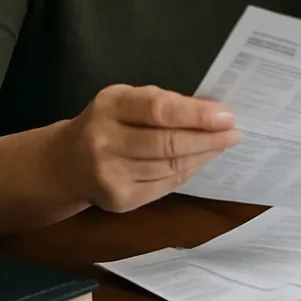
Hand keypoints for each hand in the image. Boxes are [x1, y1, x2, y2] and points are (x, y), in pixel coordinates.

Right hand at [55, 84, 241, 212]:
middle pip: (167, 143)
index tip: (227, 116)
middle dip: (208, 138)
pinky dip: (189, 170)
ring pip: (170, 166)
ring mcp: (110, 175)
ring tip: (224, 144)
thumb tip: (213, 113)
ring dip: (204, 155)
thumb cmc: (108, 121)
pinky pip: (165, 185)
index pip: (158, 111)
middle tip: (235, 133)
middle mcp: (104, 142)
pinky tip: (202, 159)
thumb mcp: (127, 99)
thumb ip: (163, 103)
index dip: (196, 115)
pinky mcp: (119, 200)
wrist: (65, 163)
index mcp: (110, 107)